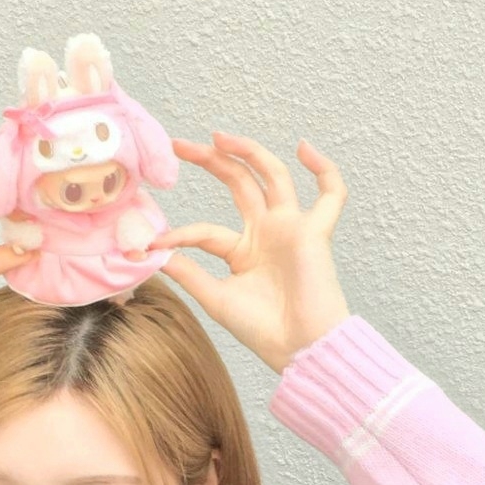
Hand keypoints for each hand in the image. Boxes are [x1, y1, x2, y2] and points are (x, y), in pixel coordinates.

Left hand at [148, 133, 350, 374]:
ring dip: (249, 151)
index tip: (152, 241)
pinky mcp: (314, 232)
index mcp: (242, 251)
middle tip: (179, 144)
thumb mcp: (215, 297)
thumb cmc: (261, 330)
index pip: (205, 229)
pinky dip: (325, 170)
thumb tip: (154, 253)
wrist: (298, 348)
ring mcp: (290, 229)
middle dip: (210, 161)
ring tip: (219, 136)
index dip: (179, 234)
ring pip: (273, 176)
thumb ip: (188, 272)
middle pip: (238, 184)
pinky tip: (304, 149)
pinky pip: (331, 194)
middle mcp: (266, 233)